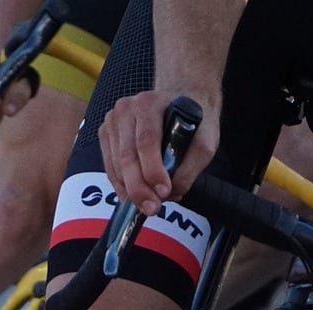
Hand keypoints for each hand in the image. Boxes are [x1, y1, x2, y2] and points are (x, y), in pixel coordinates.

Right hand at [98, 89, 217, 216]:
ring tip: (146, 205)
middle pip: (127, 156)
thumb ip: (191, 167)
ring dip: (130, 190)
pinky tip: (132, 196)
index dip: (152, 170)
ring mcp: (113, 121)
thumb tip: (171, 193)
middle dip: (139, 188)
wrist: (181, 98)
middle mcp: (126, 108)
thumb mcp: (206, 141)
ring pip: (116, 165)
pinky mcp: (106, 134)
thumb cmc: (192, 120)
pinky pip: (110, 167)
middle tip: (152, 208)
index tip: (163, 192)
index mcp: (150, 103)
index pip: (147, 141)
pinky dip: (121, 185)